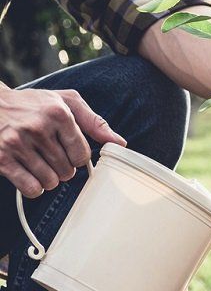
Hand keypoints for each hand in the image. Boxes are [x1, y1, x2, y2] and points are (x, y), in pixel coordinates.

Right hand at [0, 87, 124, 196]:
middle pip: (67, 170)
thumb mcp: (65, 102)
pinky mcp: (1, 158)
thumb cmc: (33, 104)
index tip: (69, 151)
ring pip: (50, 182)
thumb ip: (94, 122)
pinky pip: (31, 188)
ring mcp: (17, 143)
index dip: (78, 157)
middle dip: (64, 169)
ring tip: (40, 164)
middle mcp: (37, 128)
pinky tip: (29, 174)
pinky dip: (34, 187)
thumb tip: (120, 143)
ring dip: (49, 179)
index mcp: (58, 113)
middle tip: (52, 156)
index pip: (82, 154)